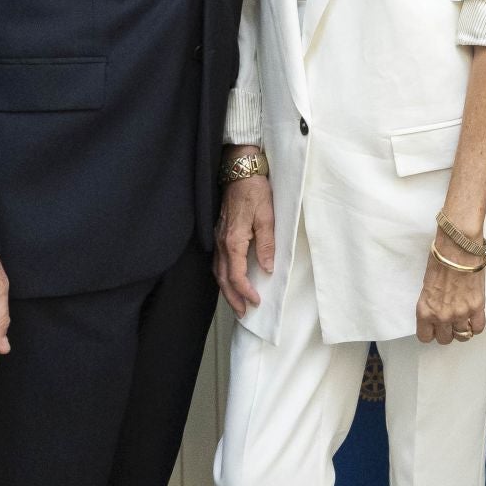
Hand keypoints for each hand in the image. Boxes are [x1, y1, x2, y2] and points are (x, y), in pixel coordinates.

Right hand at [214, 174, 275, 316]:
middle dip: (232, 298)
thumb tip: (266, 269)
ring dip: (226, 290)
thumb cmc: (255, 191)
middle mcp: (222, 243)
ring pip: (218, 272)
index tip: (256, 302)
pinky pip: (218, 262)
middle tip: (243, 313)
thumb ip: (266, 244)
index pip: (236, 275)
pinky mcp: (220, 234)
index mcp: (233, 241)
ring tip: (236, 304)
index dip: (245, 292)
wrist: (240, 171)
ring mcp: (218, 238)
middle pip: (223, 279)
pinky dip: (223, 276)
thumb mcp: (267, 217)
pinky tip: (229, 281)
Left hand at [418, 247, 485, 344]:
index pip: (425, 337)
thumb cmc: (440, 261)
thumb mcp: (427, 286)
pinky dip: (475, 326)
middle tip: (450, 321)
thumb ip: (431, 303)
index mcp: (425, 310)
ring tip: (463, 319)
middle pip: (444, 339)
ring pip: (462, 336)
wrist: (458, 248)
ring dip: (462, 329)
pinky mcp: (477, 307)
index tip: (435, 327)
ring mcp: (460, 313)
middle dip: (447, 331)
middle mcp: (442, 316)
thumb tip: (438, 310)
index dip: (431, 332)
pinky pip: (478, 328)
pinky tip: (474, 318)